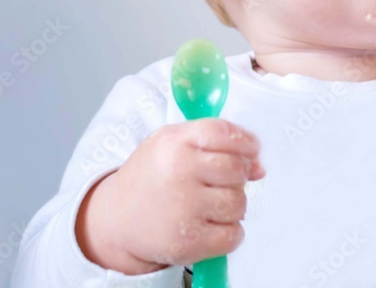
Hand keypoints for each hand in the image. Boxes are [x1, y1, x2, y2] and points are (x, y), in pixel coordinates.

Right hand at [75, 118, 265, 273]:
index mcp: (175, 142)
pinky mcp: (187, 241)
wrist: (116, 219)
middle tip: (218, 183)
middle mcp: (179, 172)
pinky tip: (208, 225)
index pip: (225, 133)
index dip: (247, 142)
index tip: (251, 151)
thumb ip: (218, 143)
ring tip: (207, 205)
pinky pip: (234, 235)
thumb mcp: (173, 143)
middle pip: (238, 169)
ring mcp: (183, 208)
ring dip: (232, 207)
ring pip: (239, 203)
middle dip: (237, 177)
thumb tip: (259, 167)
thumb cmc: (151, 177)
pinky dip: (229, 233)